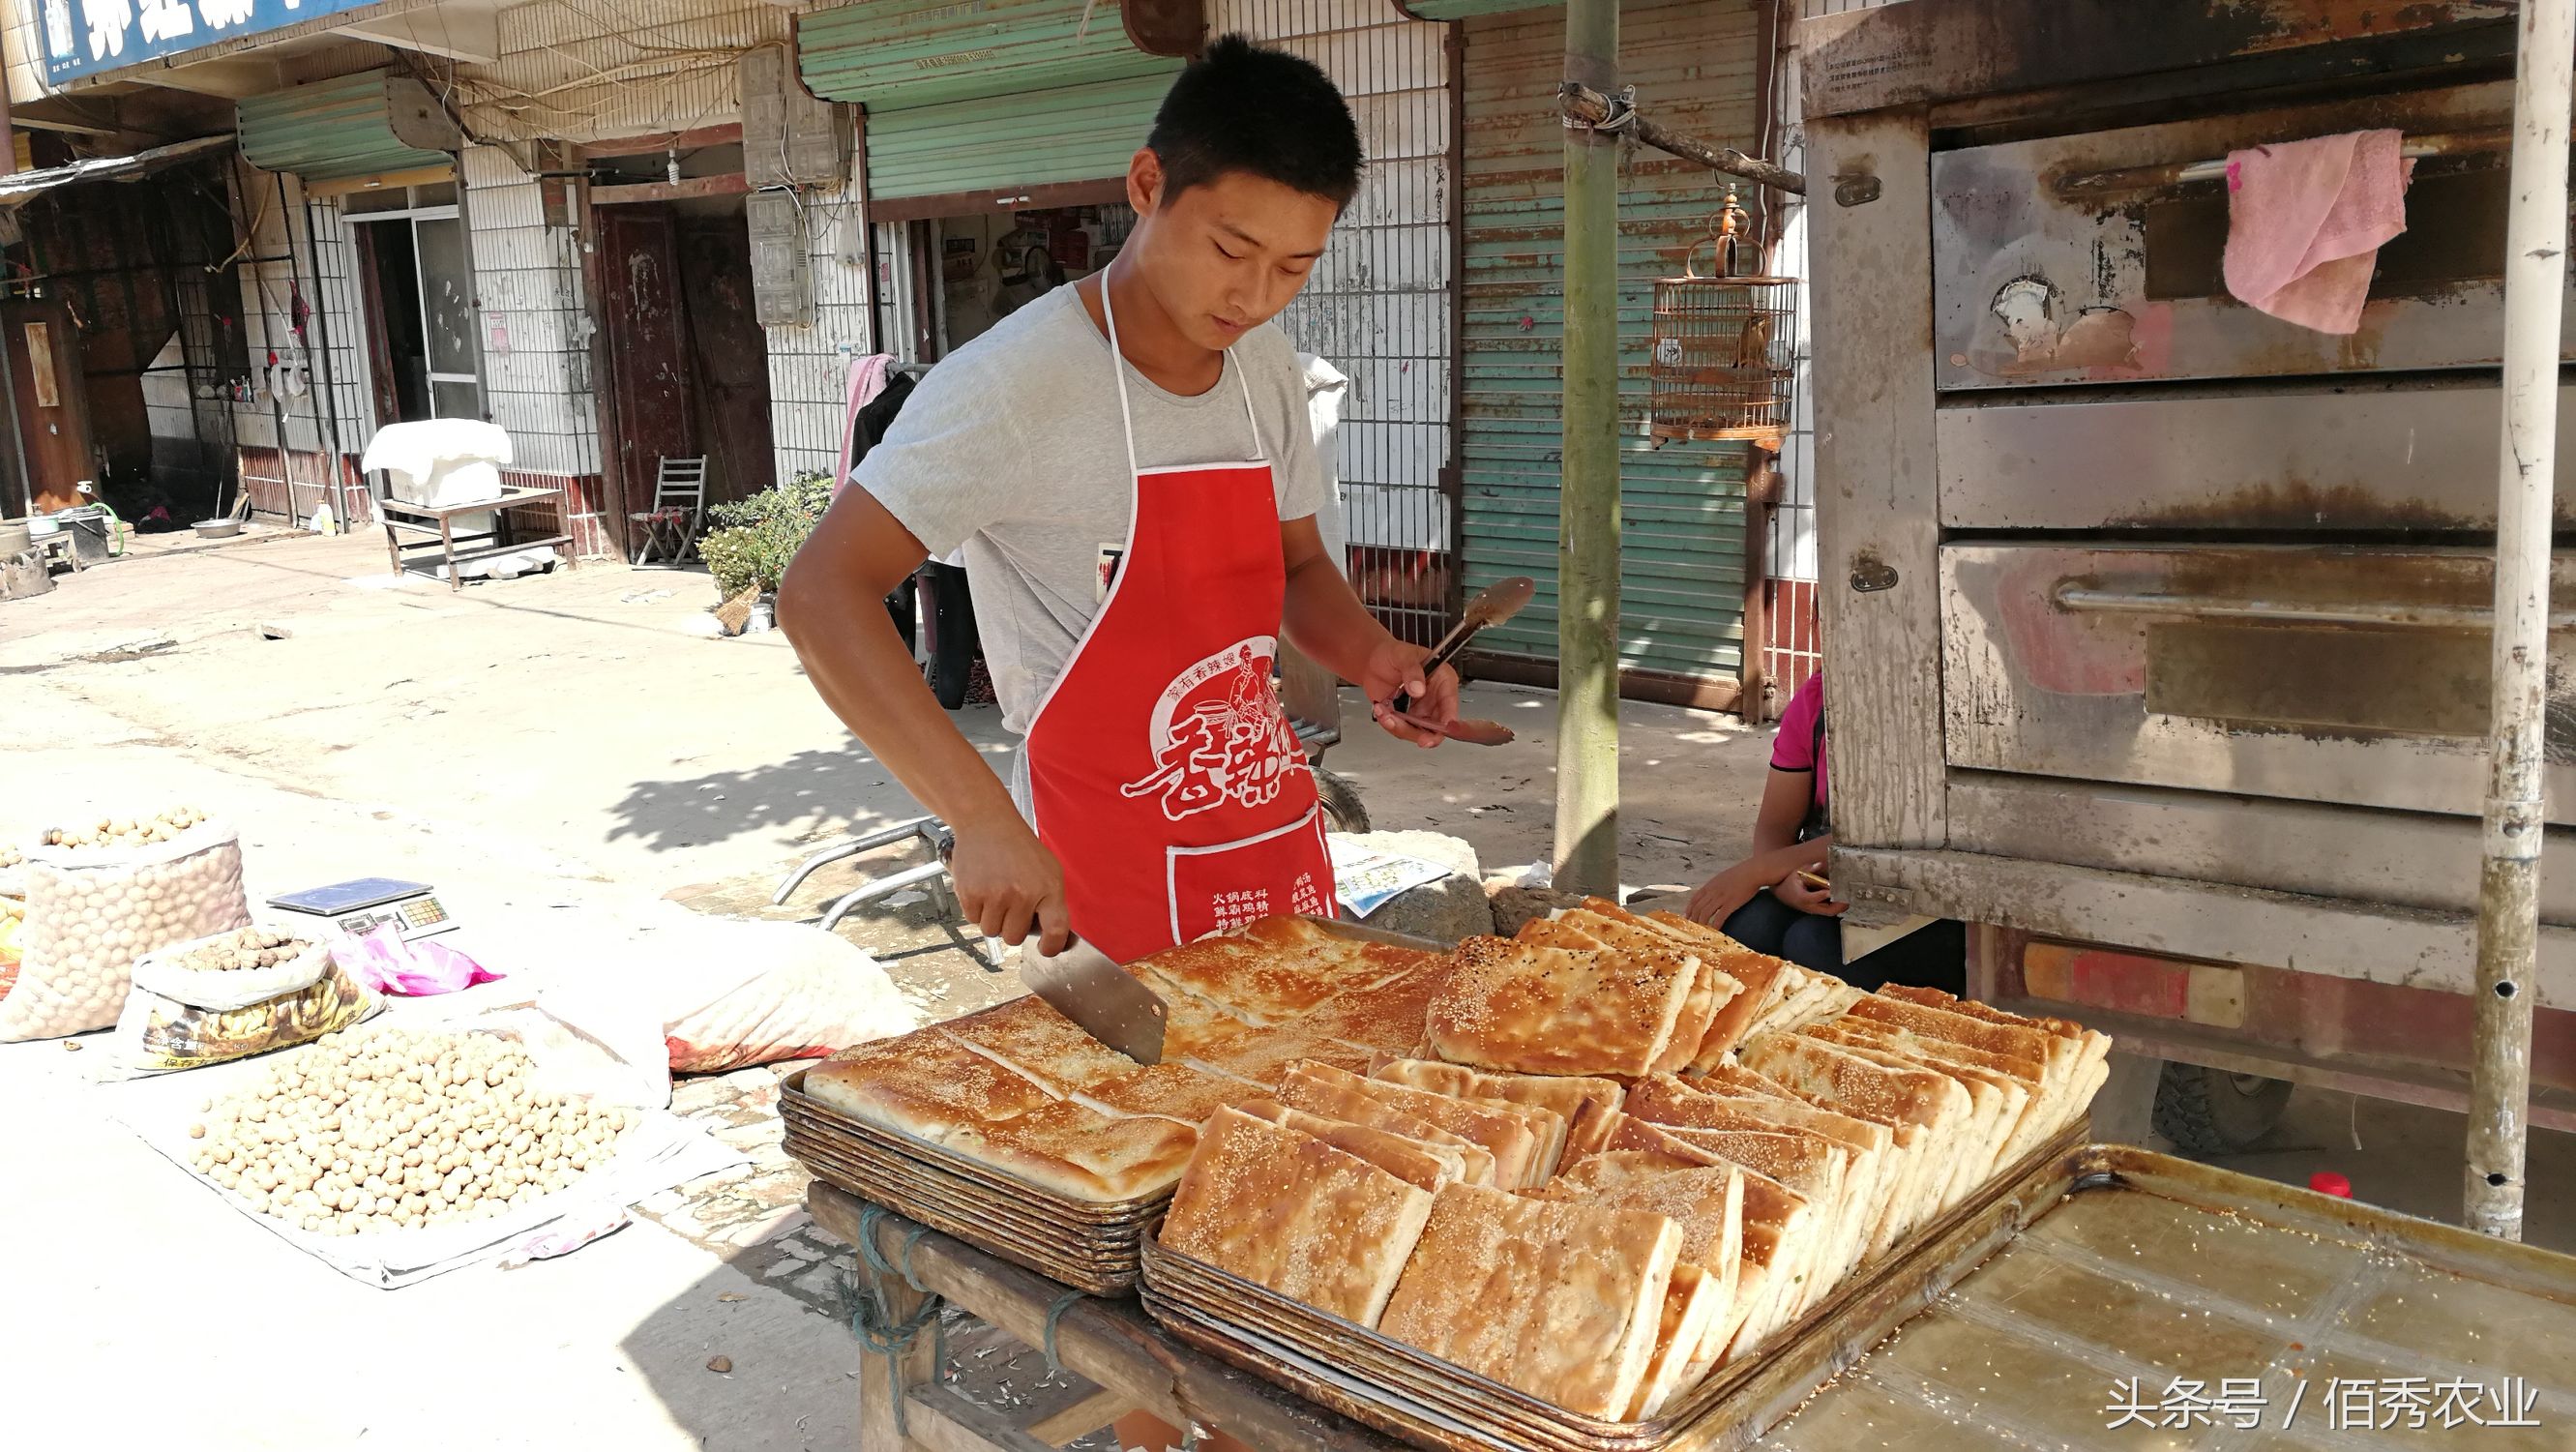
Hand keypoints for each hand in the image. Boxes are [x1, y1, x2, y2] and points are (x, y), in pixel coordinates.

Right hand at [945, 817, 1070, 953]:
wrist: (987, 822)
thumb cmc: (1019, 848)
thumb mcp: (1048, 869)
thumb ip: (1051, 901)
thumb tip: (1050, 935)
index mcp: (1048, 887)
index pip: (1056, 929)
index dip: (1051, 946)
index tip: (1045, 949)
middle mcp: (1023, 893)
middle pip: (1015, 938)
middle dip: (1012, 927)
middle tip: (1011, 906)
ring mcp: (995, 895)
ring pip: (992, 931)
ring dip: (992, 919)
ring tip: (995, 893)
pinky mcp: (971, 894)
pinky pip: (973, 920)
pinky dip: (976, 909)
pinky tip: (982, 887)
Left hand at [1360, 637, 1459, 747]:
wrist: (1373, 661)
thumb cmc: (1393, 653)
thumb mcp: (1404, 655)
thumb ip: (1412, 670)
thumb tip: (1418, 688)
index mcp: (1443, 680)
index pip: (1450, 702)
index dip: (1449, 717)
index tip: (1444, 726)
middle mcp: (1434, 699)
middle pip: (1437, 725)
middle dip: (1424, 733)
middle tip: (1414, 734)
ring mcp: (1420, 710)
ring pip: (1418, 732)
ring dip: (1401, 727)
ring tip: (1385, 713)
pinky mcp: (1405, 718)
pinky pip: (1401, 729)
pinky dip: (1390, 724)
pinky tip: (1381, 710)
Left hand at [1685, 862, 1768, 928]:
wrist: (1752, 871)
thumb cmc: (1740, 874)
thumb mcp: (1722, 878)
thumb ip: (1715, 886)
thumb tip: (1711, 894)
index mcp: (1710, 886)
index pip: (1694, 899)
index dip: (1689, 910)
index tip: (1687, 918)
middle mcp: (1712, 892)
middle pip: (1698, 908)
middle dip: (1693, 919)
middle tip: (1692, 928)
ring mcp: (1721, 897)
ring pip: (1705, 913)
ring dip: (1701, 924)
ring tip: (1701, 932)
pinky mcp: (1731, 903)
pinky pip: (1720, 916)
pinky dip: (1715, 925)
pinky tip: (1715, 931)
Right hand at [1772, 869, 1846, 916]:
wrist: (1783, 894)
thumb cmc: (1790, 883)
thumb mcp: (1796, 873)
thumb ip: (1808, 869)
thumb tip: (1819, 864)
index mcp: (1802, 897)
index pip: (1814, 898)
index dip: (1823, 894)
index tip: (1832, 890)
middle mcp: (1809, 906)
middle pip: (1826, 910)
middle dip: (1839, 905)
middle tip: (1848, 898)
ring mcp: (1813, 910)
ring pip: (1829, 912)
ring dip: (1840, 907)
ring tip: (1849, 898)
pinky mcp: (1816, 910)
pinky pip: (1829, 911)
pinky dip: (1837, 907)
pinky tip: (1844, 899)